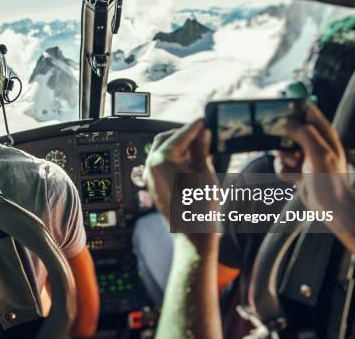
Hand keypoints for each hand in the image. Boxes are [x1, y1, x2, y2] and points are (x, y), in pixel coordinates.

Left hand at [144, 119, 218, 249]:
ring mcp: (150, 177)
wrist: (192, 233)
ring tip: (198, 145)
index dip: (193, 127)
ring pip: (162, 152)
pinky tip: (190, 160)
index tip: (203, 121)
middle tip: (199, 132)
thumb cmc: (199, 205)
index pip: (179, 136)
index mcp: (161, 160)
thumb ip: (201, 149)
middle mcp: (151, 167)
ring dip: (178, 146)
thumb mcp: (204, 171)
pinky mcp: (153, 186)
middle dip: (182, 135)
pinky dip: (174, 158)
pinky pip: (161, 164)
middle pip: (165, 140)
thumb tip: (202, 133)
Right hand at [278, 104, 346, 174]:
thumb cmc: (330, 180)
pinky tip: (294, 178)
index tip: (281, 114)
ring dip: (284, 158)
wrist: (330, 206)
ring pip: (283, 148)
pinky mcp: (297, 168)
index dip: (294, 110)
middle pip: (291, 130)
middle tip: (287, 148)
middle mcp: (314, 142)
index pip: (307, 111)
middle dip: (284, 140)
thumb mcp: (319, 153)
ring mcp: (305, 156)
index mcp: (324, 133)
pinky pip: (282, 164)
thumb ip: (304, 134)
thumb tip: (288, 123)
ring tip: (295, 166)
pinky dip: (284, 171)